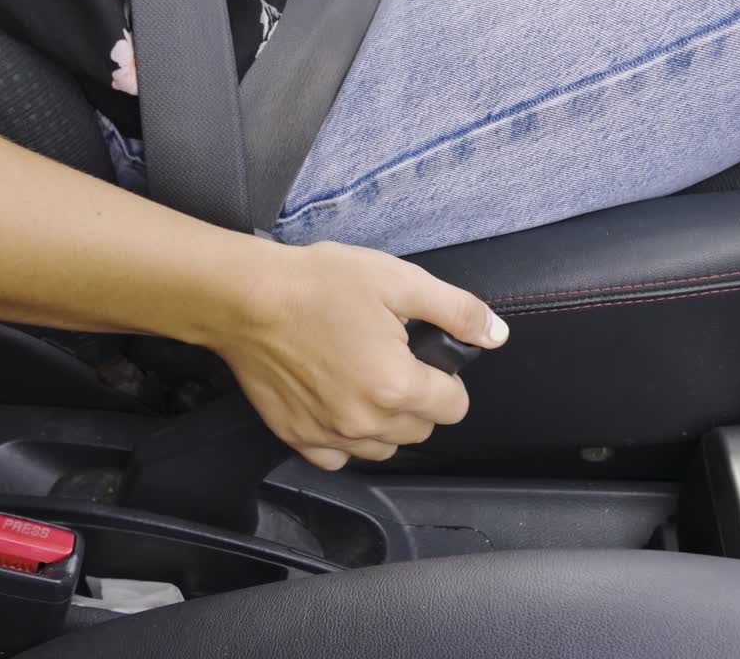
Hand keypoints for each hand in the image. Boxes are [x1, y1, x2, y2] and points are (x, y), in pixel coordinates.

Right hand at [206, 241, 508, 469]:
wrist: (243, 298)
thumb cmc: (317, 285)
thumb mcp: (399, 281)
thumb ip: (457, 311)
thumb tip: (496, 334)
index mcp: (397, 386)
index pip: (454, 407)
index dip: (447, 379)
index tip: (427, 358)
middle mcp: (366, 422)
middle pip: (421, 429)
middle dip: (419, 399)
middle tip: (394, 359)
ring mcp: (329, 435)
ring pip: (383, 448)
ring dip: (386, 422)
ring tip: (367, 379)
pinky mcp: (298, 437)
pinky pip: (339, 458)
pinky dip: (346, 438)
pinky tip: (339, 401)